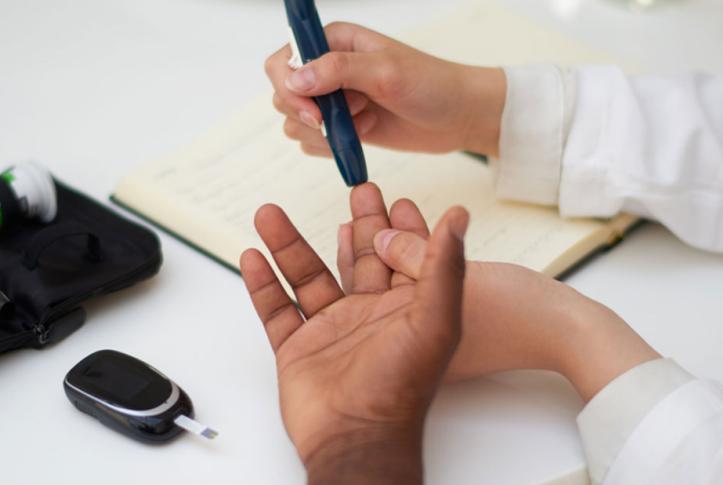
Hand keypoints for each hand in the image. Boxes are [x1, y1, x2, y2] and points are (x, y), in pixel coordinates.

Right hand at [240, 183, 468, 483]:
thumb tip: (459, 216)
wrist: (356, 437)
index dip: (396, 224)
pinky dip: (263, 284)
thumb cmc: (401, 384)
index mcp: (401, 308)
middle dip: (354, 224)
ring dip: (288, 244)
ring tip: (269, 213)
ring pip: (306, 276)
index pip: (398, 255)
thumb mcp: (434, 319)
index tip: (393, 196)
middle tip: (353, 190)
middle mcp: (366, 316)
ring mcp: (330, 331)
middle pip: (356, 259)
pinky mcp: (299, 348)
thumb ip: (443, 265)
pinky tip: (253, 257)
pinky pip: (276, 309)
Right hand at [265, 22, 505, 157]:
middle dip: (310, 115)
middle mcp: (326, 69)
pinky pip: (313, 143)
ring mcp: (333, 100)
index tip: (316, 112)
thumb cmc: (431, 85)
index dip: (290, 89)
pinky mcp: (341, 126)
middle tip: (351, 116)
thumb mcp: (386, 72)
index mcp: (333, 41)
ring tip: (365, 122)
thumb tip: (294, 79)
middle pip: (283, 95)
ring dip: (326, 132)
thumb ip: (338, 71)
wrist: (457, 116)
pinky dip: (332, 147)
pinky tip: (364, 135)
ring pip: (295, 123)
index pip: (283, 62)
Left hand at [338, 198, 660, 401]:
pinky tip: (406, 217)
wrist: (567, 336)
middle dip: (368, 232)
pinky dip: (415, 246)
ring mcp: (429, 322)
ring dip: (390, 234)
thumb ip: (416, 257)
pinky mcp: (453, 307)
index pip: (363, 283)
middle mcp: (408, 330)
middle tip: (362, 194)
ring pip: (397, 270)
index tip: (346, 215)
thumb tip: (380, 238)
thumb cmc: (516, 318)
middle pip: (375, 273)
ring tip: (378, 198)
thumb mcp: (460, 285)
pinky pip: (422, 273)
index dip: (353, 246)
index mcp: (402, 334)